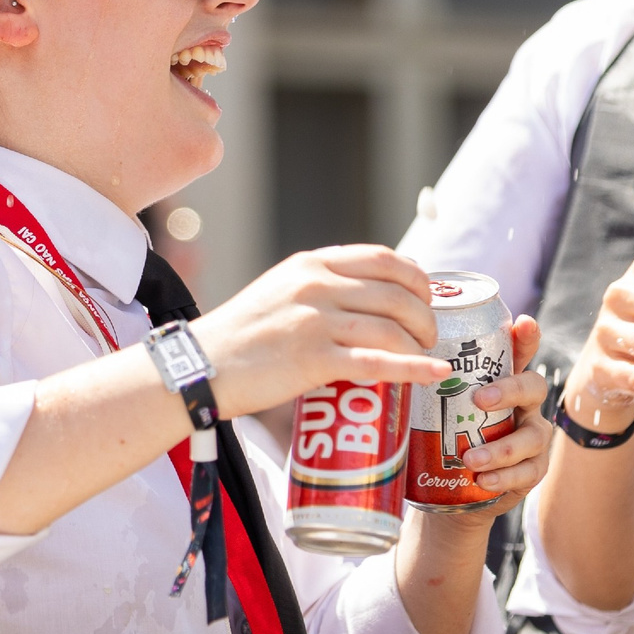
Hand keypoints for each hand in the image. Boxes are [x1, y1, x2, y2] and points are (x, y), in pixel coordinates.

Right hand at [193, 245, 449, 419]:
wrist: (199, 368)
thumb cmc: (240, 336)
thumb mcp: (280, 290)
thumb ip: (319, 286)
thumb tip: (366, 299)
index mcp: (311, 263)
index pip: (384, 259)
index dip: (417, 279)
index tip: (426, 298)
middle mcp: (317, 285)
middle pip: (397, 293)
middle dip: (425, 315)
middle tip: (428, 336)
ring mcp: (315, 321)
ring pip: (392, 327)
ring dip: (421, 344)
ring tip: (426, 357)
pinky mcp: (312, 360)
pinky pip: (378, 362)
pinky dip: (414, 369)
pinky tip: (434, 374)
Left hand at [420, 315, 552, 527]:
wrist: (455, 492)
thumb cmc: (444, 439)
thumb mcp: (433, 410)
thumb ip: (422, 389)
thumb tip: (387, 365)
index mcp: (502, 383)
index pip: (519, 353)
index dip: (526, 337)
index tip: (523, 322)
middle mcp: (524, 405)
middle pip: (534, 386)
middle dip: (510, 390)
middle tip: (479, 400)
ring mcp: (532, 437)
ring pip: (533, 435)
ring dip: (502, 447)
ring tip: (471, 458)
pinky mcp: (533, 470)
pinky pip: (528, 471)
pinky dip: (505, 476)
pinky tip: (483, 480)